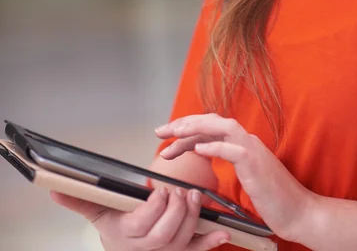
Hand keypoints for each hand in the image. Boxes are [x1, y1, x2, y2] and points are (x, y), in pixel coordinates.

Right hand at [50, 186, 229, 250]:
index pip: (143, 225)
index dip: (154, 209)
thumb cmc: (115, 227)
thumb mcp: (97, 212)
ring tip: (195, 197)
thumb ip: (80, 200)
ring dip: (193, 219)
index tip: (159, 190)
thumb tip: (55, 189)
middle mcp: (148, 248)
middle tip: (179, 191)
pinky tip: (223, 232)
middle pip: (166, 234)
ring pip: (183, 240)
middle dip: (176, 211)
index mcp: (128, 235)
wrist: (124, 250)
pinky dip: (211, 243)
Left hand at [156, 114, 317, 242]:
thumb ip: (226, 160)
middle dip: (183, 123)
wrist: (300, 212)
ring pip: (221, 127)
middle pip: (211, 121)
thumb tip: (200, 150)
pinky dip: (215, 145)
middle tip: (160, 132)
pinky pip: (233, 149)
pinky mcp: (256, 164)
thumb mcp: (243, 175)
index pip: (209, 127)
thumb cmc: (273, 198)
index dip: (186, 129)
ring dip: (196, 127)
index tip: (166, 136)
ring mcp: (252, 150)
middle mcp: (246, 141)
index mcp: (241, 144)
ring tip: (175, 132)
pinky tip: (198, 148)